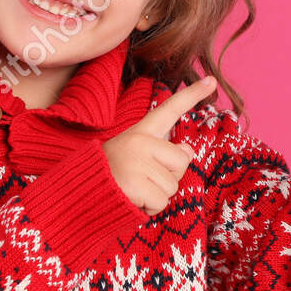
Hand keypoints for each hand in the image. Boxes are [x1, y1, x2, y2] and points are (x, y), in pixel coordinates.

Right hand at [103, 76, 214, 216]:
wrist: (78, 196)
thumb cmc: (109, 176)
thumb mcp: (134, 157)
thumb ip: (162, 152)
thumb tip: (188, 150)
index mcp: (140, 132)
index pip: (169, 110)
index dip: (192, 95)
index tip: (211, 81)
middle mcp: (139, 141)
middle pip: (181, 161)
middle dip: (168, 177)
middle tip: (141, 179)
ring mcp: (137, 162)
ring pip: (173, 185)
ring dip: (157, 196)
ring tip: (133, 190)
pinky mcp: (135, 184)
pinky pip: (161, 202)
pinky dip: (150, 209)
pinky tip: (132, 201)